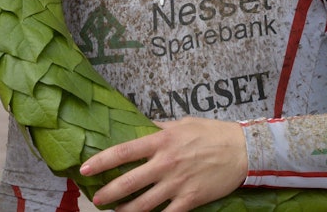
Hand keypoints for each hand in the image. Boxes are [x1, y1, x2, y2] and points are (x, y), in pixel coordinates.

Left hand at [80, 117, 246, 211]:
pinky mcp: (191, 199)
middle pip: (128, 182)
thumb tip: (139, 126)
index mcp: (162, 141)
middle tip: (95, 199)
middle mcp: (166, 162)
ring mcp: (178, 183)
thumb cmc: (212, 133)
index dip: (101, 161)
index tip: (84, 169)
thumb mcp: (182, 123)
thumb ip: (159, 127)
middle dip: (108, 193)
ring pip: (143, 204)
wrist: (243, 150)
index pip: (123, 151)